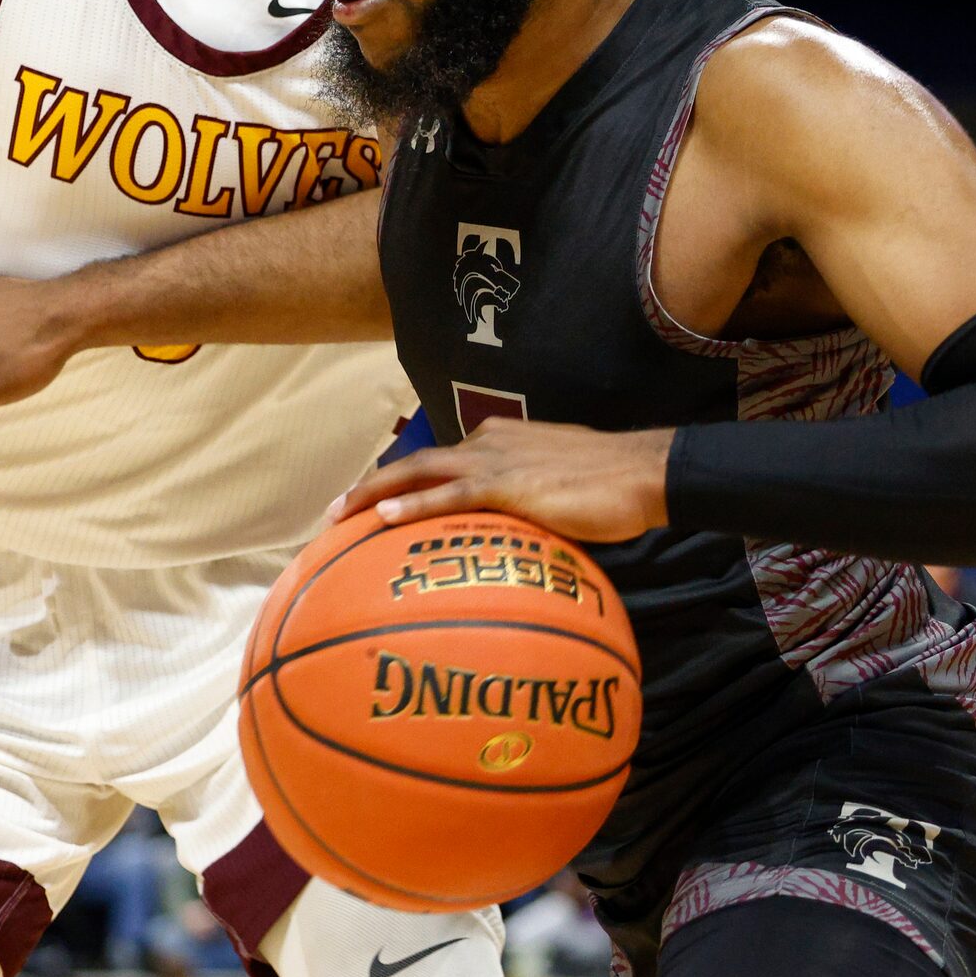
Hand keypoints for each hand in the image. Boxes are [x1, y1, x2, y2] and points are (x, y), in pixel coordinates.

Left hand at [335, 419, 673, 544]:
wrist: (643, 473)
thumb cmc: (608, 487)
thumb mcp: (555, 489)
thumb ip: (525, 503)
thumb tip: (511, 536)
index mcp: (497, 440)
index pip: (435, 462)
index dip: (398, 483)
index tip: (368, 505)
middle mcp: (488, 442)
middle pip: (414, 463)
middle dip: (368, 486)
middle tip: (332, 513)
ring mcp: (496, 461)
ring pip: (419, 473)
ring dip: (373, 494)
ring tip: (338, 516)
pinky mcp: (509, 484)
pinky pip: (450, 496)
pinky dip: (413, 506)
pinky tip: (383, 520)